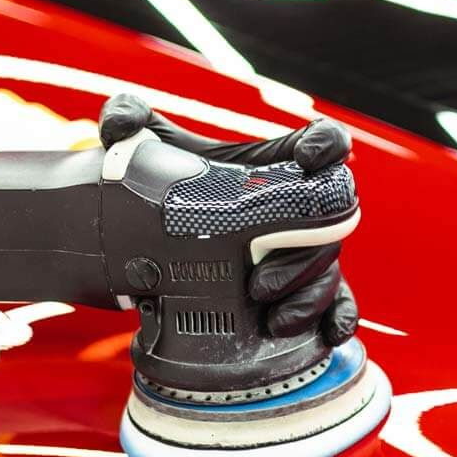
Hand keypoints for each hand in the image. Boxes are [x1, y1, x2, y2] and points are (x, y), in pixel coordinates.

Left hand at [99, 93, 358, 344]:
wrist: (164, 249)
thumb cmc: (174, 190)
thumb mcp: (149, 154)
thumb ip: (128, 121)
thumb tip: (118, 122)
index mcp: (279, 163)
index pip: (324, 142)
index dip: (327, 145)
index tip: (308, 159)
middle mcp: (303, 207)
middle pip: (330, 222)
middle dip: (302, 256)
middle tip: (257, 283)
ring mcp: (307, 251)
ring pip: (329, 270)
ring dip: (308, 297)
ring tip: (272, 320)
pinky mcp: (306, 289)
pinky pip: (339, 303)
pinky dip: (338, 318)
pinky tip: (328, 334)